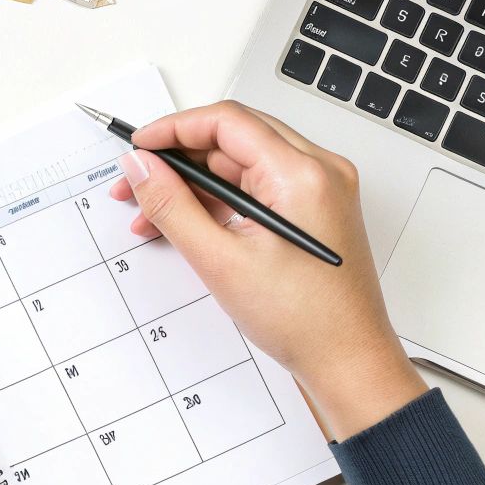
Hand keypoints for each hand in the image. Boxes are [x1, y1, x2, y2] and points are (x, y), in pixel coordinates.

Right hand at [109, 100, 424, 437]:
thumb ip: (172, 206)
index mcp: (302, 174)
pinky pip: (259, 186)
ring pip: (243, 163)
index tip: (139, 148)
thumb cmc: (305, 321)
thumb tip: (141, 167)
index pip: (226, 122)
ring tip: (154, 214)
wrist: (347, 361)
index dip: (173, 129)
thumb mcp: (220, 261)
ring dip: (196, 182)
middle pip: (234, 138)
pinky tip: (189, 222)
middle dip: (178, 159)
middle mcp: (320, 171)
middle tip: (137, 183)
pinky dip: (222, 199)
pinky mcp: (315, 209)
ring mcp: (321, 189)